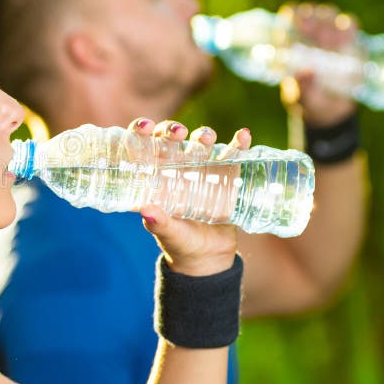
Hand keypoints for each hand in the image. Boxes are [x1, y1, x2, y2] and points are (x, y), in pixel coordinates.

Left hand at [127, 118, 243, 275]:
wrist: (209, 256)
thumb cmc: (179, 242)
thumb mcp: (168, 233)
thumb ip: (158, 223)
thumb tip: (146, 211)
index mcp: (154, 176)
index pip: (142, 146)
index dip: (140, 131)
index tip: (145, 127)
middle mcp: (176, 166)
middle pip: (171, 138)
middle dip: (173, 130)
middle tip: (178, 133)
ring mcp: (202, 167)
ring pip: (200, 142)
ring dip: (203, 135)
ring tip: (206, 138)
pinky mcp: (226, 174)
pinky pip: (232, 154)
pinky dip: (239, 144)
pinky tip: (243, 136)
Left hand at [277, 2, 358, 125]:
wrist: (330, 111)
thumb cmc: (308, 101)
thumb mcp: (302, 98)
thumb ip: (302, 87)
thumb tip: (306, 72)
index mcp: (290, 47)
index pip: (288, 21)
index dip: (293, 17)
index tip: (296, 20)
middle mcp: (309, 38)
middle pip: (310, 14)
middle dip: (313, 18)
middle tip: (315, 32)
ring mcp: (330, 38)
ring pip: (329, 16)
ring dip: (330, 22)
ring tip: (331, 42)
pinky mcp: (349, 43)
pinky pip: (349, 26)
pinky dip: (348, 28)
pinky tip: (346, 39)